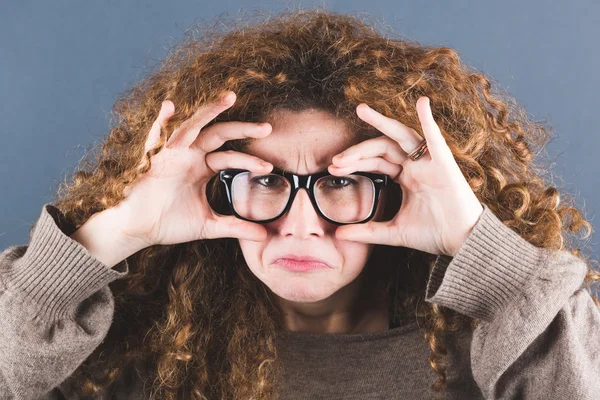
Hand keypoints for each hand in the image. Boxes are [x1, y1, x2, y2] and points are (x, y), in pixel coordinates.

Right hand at [110, 91, 273, 247]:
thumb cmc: (170, 223)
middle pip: (220, 135)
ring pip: (194, 127)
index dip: (250, 161)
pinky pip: (158, 137)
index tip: (269, 167)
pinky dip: (161, 122)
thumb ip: (236, 227)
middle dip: (243, 129)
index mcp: (203, 167)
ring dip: (210, 111)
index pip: (231, 157)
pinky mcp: (155, 159)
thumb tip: (264, 237)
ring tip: (229, 99)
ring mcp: (173, 154)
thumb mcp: (210, 225)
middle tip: (267, 128)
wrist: (140, 230)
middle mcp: (191, 155)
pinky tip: (169, 107)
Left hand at [329, 97, 483, 256]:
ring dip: (382, 122)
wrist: (462, 244)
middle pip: (382, 148)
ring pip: (402, 136)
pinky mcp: (445, 164)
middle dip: (357, 151)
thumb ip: (367, 232)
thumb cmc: (433, 234)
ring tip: (361, 110)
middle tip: (336, 158)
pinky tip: (422, 103)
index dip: (354, 162)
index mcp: (405, 177)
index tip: (332, 168)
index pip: (375, 161)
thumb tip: (339, 235)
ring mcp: (429, 162)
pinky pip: (436, 139)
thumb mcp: (393, 232)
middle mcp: (415, 165)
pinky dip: (429, 120)